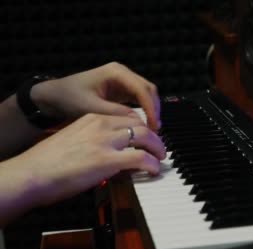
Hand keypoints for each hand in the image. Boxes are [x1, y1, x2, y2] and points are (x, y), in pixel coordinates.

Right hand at [9, 113, 165, 206]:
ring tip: (160, 158)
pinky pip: (141, 158)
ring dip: (157, 148)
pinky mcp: (108, 160)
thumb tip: (110, 156)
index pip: (125, 117)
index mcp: (90, 118)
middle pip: (139, 124)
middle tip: (159, 147)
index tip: (145, 138)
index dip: (140, 128)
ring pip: (144, 137)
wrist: (31, 174)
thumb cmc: (46, 163)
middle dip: (153, 136)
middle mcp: (100, 126)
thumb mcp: (73, 141)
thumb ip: (93, 142)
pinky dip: (152, 164)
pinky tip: (154, 170)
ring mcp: (105, 142)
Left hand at [31, 62, 161, 130]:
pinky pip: (139, 99)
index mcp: (116, 72)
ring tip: (152, 129)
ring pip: (146, 95)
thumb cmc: (69, 99)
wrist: (54, 96)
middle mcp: (122, 74)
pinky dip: (144, 111)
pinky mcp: (121, 90)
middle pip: (148, 90)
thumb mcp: (92, 108)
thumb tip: (138, 123)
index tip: (153, 126)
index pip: (141, 89)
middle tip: (155, 129)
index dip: (150, 108)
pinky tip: (144, 125)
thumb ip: (116, 114)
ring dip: (151, 110)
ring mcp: (123, 81)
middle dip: (154, 109)